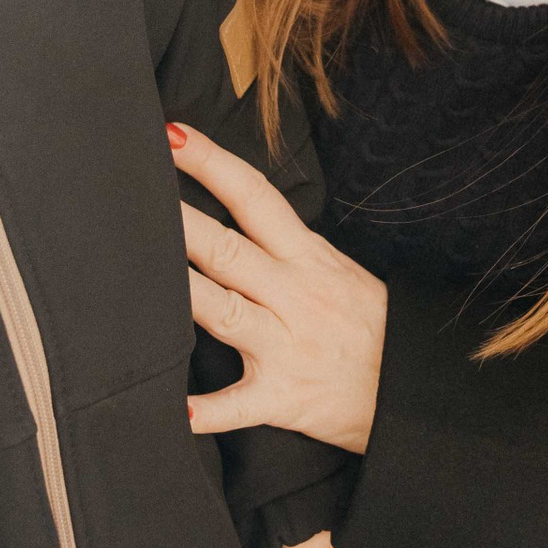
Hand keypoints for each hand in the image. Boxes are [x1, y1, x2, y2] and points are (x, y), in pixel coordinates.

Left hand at [168, 122, 387, 453]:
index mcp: (307, 257)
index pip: (254, 197)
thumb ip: (287, 247)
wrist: (413, 390)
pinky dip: (206, 411)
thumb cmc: (368, 325)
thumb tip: (235, 210)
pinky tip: (173, 411)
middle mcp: (294, 295)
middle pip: (227, 250)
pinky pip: (238, 405)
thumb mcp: (336, 270)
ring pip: (224, 313)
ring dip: (180, 295)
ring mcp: (287, 346)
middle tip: (134, 193)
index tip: (173, 136)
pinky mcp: (283, 398)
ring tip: (136, 278)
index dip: (213, 164)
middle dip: (181, 222)